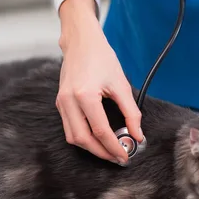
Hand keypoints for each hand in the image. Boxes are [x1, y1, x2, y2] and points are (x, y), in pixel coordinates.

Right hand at [57, 0, 142, 163]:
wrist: (81, 41)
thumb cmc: (101, 58)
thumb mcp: (121, 84)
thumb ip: (131, 112)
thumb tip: (137, 135)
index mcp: (85, 95)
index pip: (100, 131)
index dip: (114, 147)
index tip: (125, 156)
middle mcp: (69, 101)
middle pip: (82, 140)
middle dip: (101, 153)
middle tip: (117, 158)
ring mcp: (61, 103)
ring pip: (72, 137)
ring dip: (91, 148)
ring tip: (109, 151)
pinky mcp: (60, 103)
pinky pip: (69, 128)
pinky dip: (83, 138)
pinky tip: (97, 139)